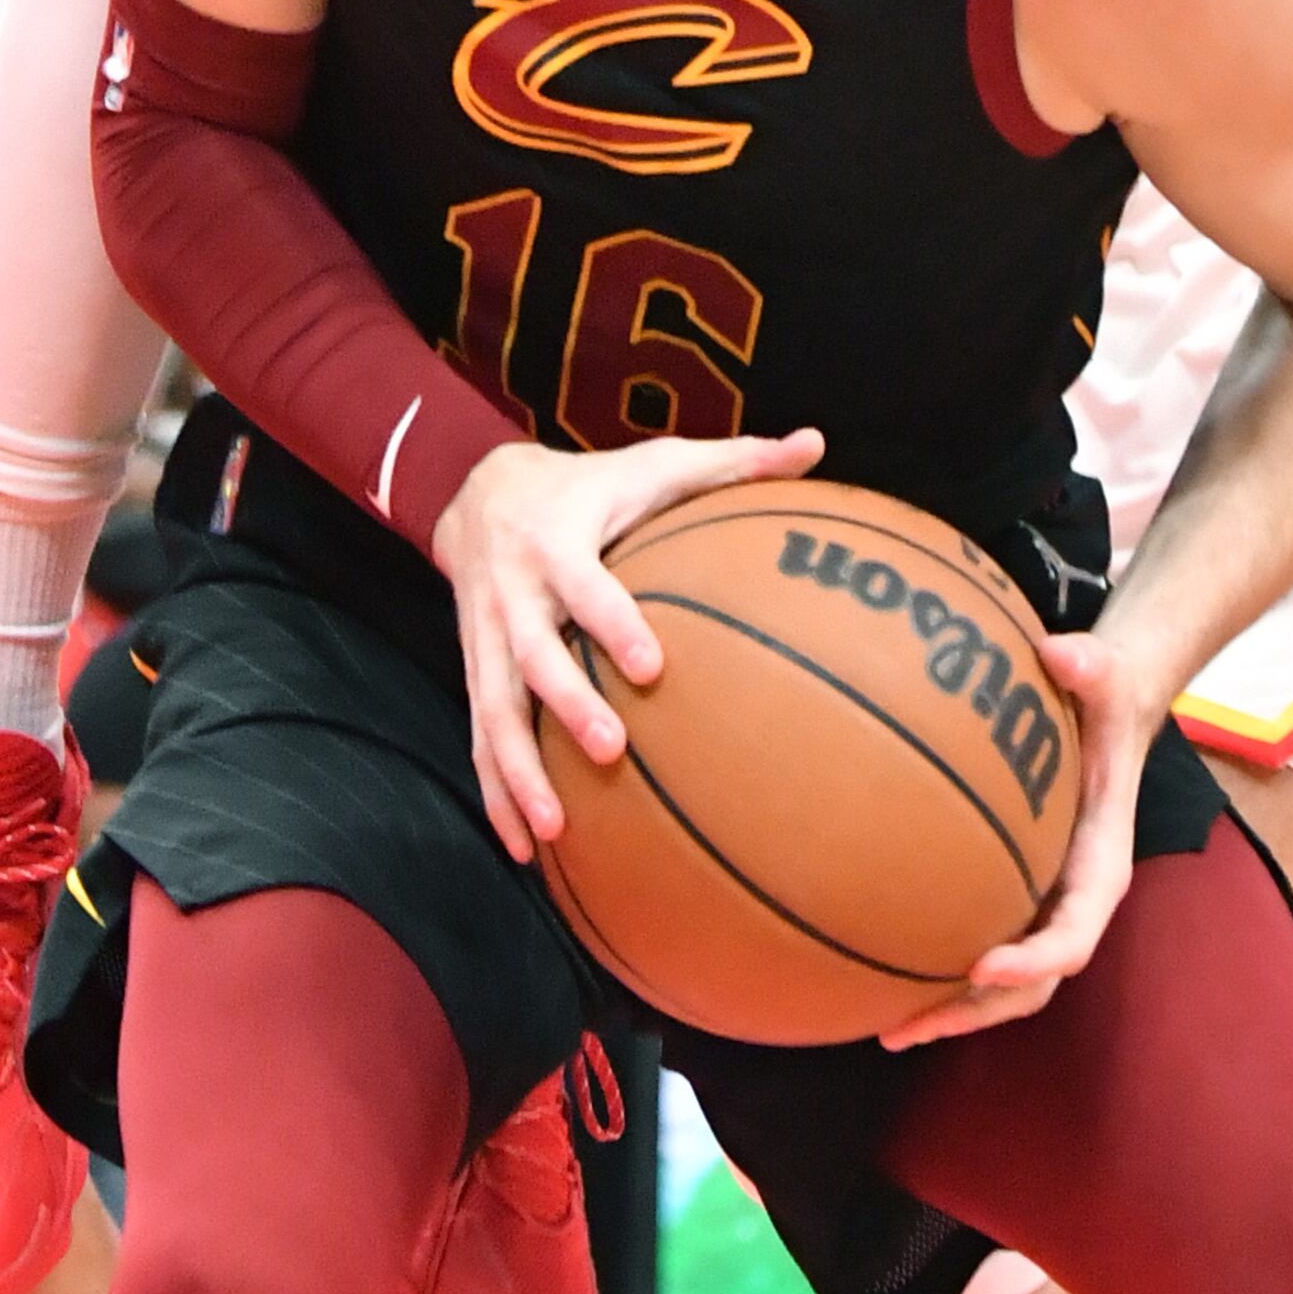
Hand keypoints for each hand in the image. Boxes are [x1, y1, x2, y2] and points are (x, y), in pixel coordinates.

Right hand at [428, 425, 825, 862]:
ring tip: (556, 828)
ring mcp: (486, 640)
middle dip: (566, 704)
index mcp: (557, 542)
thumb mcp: (654, 464)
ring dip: (519, 772)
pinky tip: (528, 849)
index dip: (612, 621)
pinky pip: (480, 739)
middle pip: (531, 655)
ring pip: (493, 711)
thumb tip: (817, 444)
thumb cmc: (594, 486)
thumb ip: (733, 461)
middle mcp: (513, 594)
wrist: (481, 491)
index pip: (584, 585)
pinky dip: (498, 794)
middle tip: (611, 749)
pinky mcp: (476, 673)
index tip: (653, 664)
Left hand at [881, 613, 1153, 1038]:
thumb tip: (1059, 650)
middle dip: (974, 1012)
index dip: (1032, 960)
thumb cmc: (1102, 700)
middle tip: (907, 1027)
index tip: (980, 967)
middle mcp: (1071, 899)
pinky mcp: (1011, 896)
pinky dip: (935, 970)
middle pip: (1031, 982)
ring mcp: (1041, 905)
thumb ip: (1091, 665)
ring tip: (883, 1029)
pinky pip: (976, 946)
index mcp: (1100, 867)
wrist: (1107, 714)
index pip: (1073, 935)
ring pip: (1003, 983)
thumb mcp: (1105, 677)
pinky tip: (873, 972)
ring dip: (949, 1011)